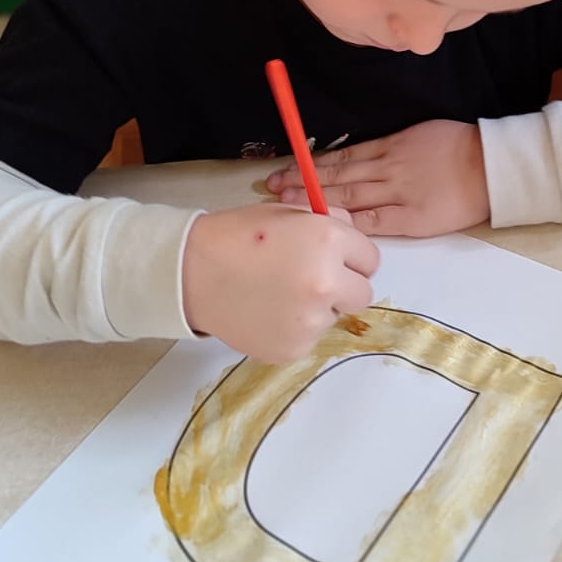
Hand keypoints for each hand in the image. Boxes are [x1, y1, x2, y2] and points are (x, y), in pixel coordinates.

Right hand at [182, 203, 379, 361]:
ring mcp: (311, 321)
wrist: (190, 272)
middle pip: (363, 294)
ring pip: (334, 317)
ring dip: (318, 308)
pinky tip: (267, 311)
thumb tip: (354, 239)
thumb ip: (331, 222)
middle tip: (310, 279)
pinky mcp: (294, 348)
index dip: (351, 257)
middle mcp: (327, 283)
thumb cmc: (237, 236)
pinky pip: (310, 338)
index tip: (334, 259)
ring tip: (277, 292)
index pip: (371, 259)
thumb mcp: (289, 212)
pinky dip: (295, 328)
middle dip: (343, 286)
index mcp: (329, 241)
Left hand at [267, 120, 489, 237]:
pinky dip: (348, 223)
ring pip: (348, 197)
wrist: (491, 167)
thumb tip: (357, 158)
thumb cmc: (459, 147)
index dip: (309, 165)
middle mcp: (387, 169)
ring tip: (285, 205)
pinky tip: (325, 227)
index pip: (340, 158)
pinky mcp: (412, 219)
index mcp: (389, 147)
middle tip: (270, 188)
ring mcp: (398, 194)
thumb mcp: (419, 134)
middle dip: (301, 183)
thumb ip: (388, 147)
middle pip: (336, 177)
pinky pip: (374, 221)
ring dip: (315, 202)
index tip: (284, 170)